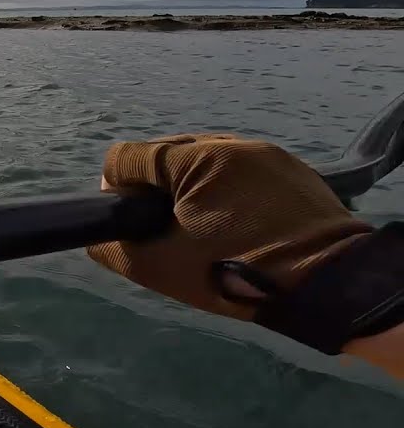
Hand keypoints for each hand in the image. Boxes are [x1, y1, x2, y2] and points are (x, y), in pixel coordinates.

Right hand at [88, 134, 370, 320]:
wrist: (329, 284)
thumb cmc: (235, 275)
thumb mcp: (160, 269)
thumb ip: (113, 247)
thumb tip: (97, 234)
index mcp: (193, 158)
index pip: (125, 157)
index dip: (117, 192)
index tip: (135, 224)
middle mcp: (226, 142)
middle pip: (164, 156)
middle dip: (158, 190)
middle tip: (173, 231)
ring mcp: (262, 152)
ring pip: (203, 161)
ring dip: (194, 188)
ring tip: (210, 229)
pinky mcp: (289, 166)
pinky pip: (239, 169)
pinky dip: (229, 191)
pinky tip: (241, 224)